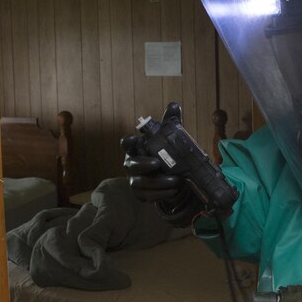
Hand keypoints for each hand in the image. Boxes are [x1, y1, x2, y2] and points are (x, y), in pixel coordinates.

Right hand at [120, 103, 201, 226]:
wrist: (170, 177)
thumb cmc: (165, 153)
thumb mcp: (169, 137)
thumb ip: (170, 122)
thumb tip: (174, 104)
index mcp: (136, 149)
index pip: (126, 143)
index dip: (128, 141)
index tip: (134, 138)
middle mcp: (131, 164)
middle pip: (131, 165)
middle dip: (143, 164)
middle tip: (158, 163)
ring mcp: (135, 180)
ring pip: (140, 183)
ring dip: (158, 182)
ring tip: (176, 181)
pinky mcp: (141, 194)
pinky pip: (147, 196)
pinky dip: (161, 194)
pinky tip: (173, 191)